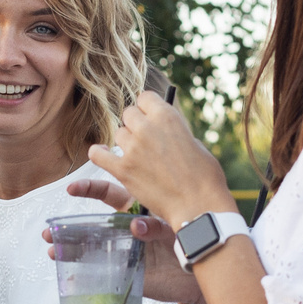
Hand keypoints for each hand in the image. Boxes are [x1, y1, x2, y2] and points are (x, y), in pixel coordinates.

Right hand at [53, 179, 203, 303]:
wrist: (206, 269)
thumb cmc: (193, 239)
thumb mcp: (174, 227)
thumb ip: (156, 225)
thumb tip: (137, 227)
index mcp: (138, 210)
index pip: (110, 194)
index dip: (90, 190)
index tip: (72, 189)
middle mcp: (127, 230)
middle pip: (93, 224)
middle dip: (71, 226)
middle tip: (52, 228)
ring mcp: (125, 252)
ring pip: (93, 248)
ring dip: (71, 248)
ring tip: (52, 248)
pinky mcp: (129, 273)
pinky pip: (104, 272)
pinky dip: (84, 272)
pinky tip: (67, 272)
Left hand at [85, 91, 231, 228]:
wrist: (198, 206)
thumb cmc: (205, 177)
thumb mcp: (195, 143)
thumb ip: (175, 133)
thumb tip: (164, 132)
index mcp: (167, 116)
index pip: (145, 97)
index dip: (148, 108)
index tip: (151, 117)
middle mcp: (147, 128)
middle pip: (129, 114)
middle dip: (136, 124)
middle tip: (145, 139)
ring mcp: (133, 148)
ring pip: (118, 134)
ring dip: (126, 142)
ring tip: (137, 155)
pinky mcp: (122, 169)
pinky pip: (98, 154)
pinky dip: (99, 153)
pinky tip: (104, 153)